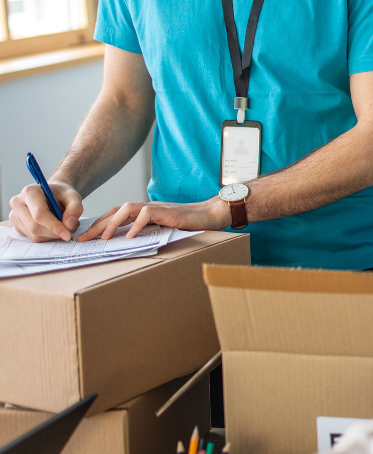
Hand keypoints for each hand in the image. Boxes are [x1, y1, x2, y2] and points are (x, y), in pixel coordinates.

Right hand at [9, 180, 83, 241]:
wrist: (53, 195)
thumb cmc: (62, 195)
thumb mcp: (74, 196)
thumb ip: (75, 208)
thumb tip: (69, 225)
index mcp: (30, 192)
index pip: (39, 214)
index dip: (54, 226)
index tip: (68, 234)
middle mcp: (18, 203)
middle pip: (35, 226)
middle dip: (54, 232)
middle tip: (70, 230)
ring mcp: (15, 216)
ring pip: (34, 235)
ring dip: (52, 235)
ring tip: (64, 225)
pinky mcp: (18, 226)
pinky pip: (34, 238)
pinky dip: (48, 236)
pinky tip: (54, 227)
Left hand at [77, 197, 230, 241]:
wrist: (209, 215)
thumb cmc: (188, 225)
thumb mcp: (162, 230)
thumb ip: (146, 233)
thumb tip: (126, 245)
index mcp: (143, 213)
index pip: (115, 215)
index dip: (99, 225)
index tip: (85, 238)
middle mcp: (146, 208)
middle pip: (115, 211)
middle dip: (97, 226)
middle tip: (82, 239)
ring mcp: (156, 208)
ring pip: (127, 209)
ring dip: (112, 223)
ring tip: (103, 238)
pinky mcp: (166, 211)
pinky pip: (146, 214)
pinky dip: (136, 224)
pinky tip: (130, 236)